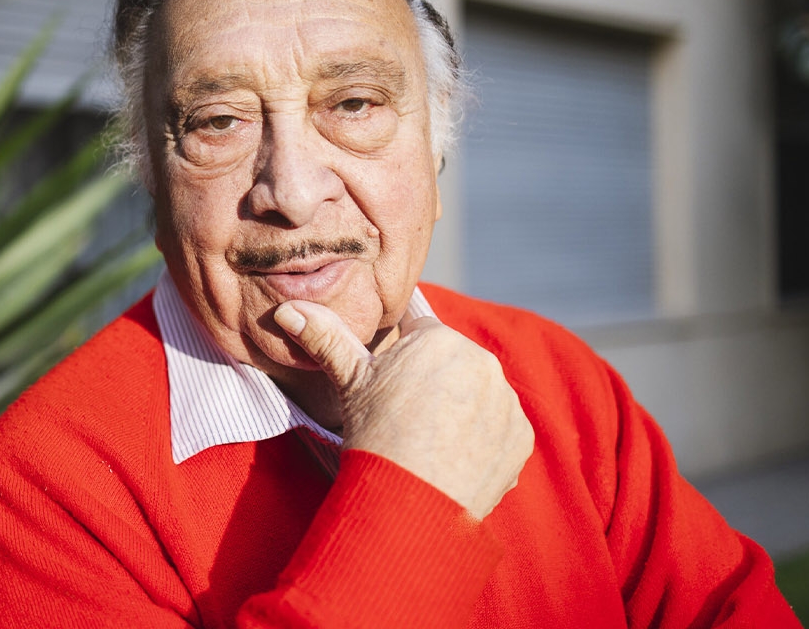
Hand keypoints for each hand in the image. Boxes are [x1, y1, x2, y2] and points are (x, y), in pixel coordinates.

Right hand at [273, 300, 532, 519]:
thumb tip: (287, 308)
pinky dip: (481, 442)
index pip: (419, 334)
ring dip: (460, 411)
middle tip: (405, 418)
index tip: (388, 387)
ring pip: (477, 395)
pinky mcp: (521, 437)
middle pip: (451, 364)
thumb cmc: (375, 434)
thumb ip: (324, 337)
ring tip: (428, 441)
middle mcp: (483, 361)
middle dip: (433, 384)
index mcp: (441, 339)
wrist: (409, 501)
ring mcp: (507, 401)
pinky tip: (452, 459)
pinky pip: (499, 430)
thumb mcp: (348, 381)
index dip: (399, 360)